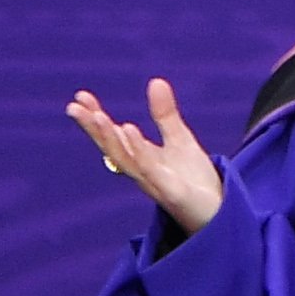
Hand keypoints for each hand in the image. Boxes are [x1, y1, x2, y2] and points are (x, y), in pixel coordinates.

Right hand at [66, 78, 223, 234]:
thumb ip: (165, 115)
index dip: (95, 118)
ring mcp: (156, 184)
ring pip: (128, 161)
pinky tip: (130, 130)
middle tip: (74, 107)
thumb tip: (155, 80)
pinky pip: (153, 172)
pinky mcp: (174, 194)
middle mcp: (143, 173)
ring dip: (111, 139)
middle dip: (94, 129)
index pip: (114, 137)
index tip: (80, 96)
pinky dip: (140, 153)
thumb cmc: (195, 181)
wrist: (220, 215)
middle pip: (112, 149)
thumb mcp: (180, 141)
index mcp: (142, 159)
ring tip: (98, 116)